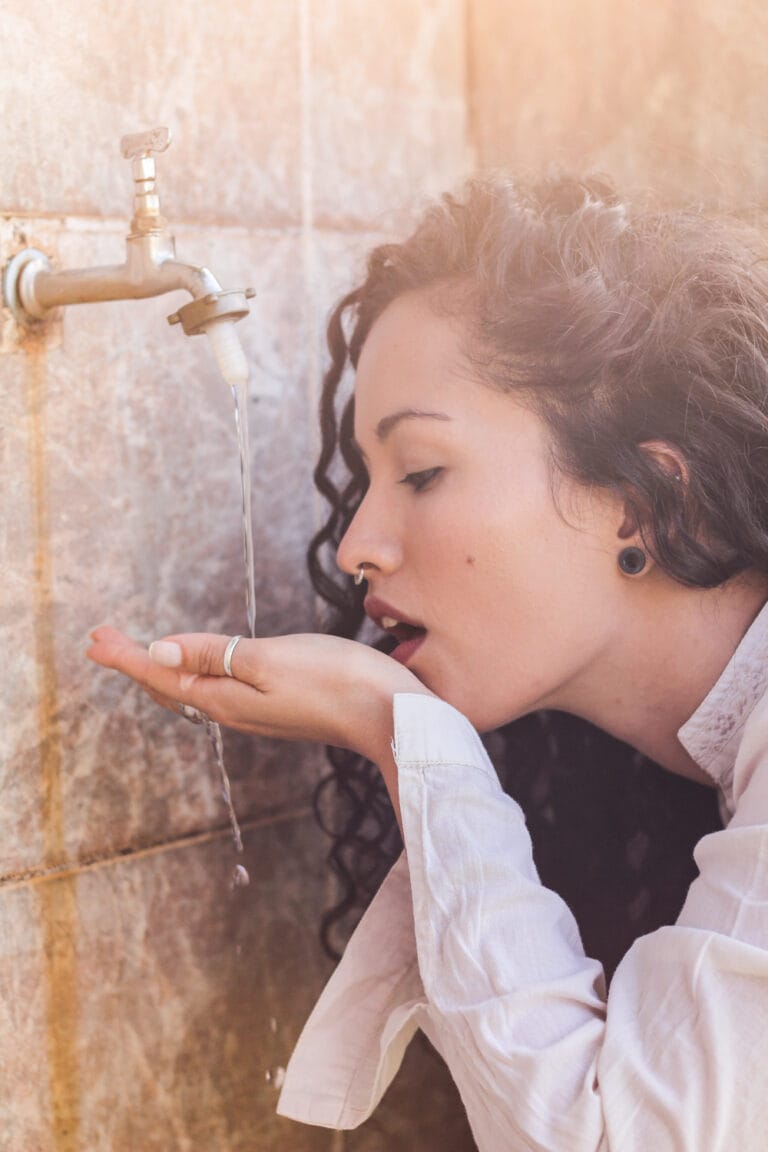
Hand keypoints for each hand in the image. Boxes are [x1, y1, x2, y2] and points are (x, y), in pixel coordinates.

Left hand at [86, 626, 432, 769]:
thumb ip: (211, 654)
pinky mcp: (276, 707)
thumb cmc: (333, 679)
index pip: (161, 674)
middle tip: (103, 640)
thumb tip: (158, 650)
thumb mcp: (266, 659)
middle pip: (171, 685)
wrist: (387, 715)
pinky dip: (192, 674)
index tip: (94, 638)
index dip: (126, 655)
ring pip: (192, 690)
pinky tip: (198, 669)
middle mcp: (233, 711)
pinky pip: (216, 691)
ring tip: (138, 651)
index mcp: (224, 699)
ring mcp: (255, 712)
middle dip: (135, 661)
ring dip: (161, 667)